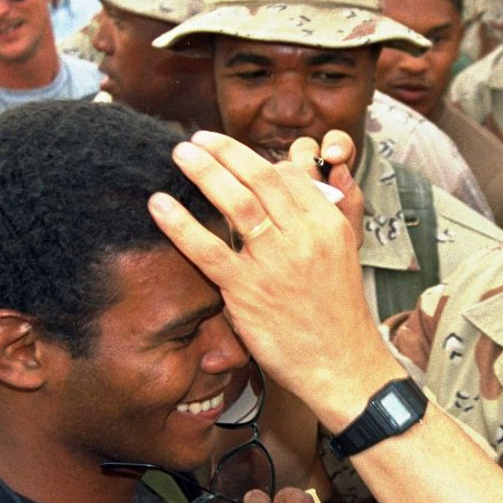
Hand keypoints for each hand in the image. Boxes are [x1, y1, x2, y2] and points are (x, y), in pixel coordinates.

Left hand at [149, 131, 402, 426]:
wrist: (343, 365)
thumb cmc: (337, 312)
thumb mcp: (342, 254)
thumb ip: (316, 216)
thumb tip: (285, 181)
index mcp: (328, 223)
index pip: (287, 175)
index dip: (252, 158)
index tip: (226, 149)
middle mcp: (304, 237)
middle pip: (260, 178)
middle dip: (224, 151)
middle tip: (197, 138)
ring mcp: (275, 263)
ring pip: (236, 202)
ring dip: (204, 171)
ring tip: (180, 153)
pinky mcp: (248, 292)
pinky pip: (208, 250)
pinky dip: (180, 224)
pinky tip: (159, 206)